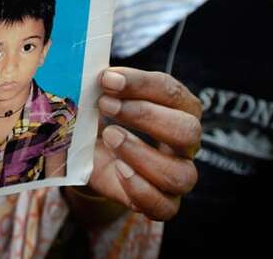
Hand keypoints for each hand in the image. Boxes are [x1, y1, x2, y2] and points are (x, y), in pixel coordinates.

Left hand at [87, 67, 201, 220]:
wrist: (90, 156)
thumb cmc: (102, 118)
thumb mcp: (100, 97)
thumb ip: (101, 84)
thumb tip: (85, 66)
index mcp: (179, 109)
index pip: (171, 92)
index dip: (140, 84)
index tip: (107, 79)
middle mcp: (185, 144)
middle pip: (187, 132)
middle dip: (145, 116)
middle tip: (105, 104)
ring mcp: (177, 176)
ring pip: (181, 175)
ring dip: (141, 155)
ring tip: (110, 138)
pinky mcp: (162, 203)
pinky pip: (164, 207)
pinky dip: (141, 189)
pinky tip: (117, 169)